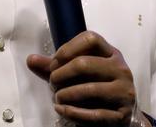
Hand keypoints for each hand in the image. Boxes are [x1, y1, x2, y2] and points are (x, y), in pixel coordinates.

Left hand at [27, 31, 142, 125]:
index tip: (54, 62)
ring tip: (57, 98)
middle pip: (85, 63)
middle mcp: (121, 69)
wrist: (120, 116)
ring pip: (89, 89)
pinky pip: (94, 114)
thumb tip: (31, 60)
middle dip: (60, 74)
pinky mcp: (122, 115)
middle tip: (52, 83)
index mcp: (111, 53)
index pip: (90, 39)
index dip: (67, 48)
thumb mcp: (79, 74)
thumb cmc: (96, 89)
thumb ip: (54, 67)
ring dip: (65, 95)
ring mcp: (124, 92)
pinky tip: (62, 110)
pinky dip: (73, 113)